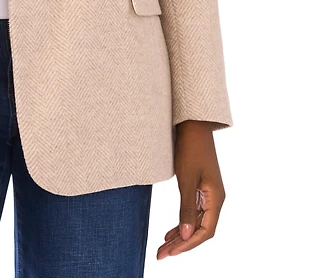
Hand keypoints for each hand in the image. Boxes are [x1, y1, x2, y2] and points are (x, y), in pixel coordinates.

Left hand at [157, 120, 225, 259]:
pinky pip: (193, 212)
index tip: (170, 252)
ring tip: (163, 247)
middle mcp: (215, 199)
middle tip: (161, 255)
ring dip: (180, 235)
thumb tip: (185, 236)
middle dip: (181, 244)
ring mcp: (208, 193)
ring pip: (196, 222)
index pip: (204, 232)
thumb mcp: (186, 179)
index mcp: (216, 198)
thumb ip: (186, 207)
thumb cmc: (190, 148)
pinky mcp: (200, 187)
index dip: (187, 245)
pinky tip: (170, 231)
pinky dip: (181, 222)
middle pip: (200, 230)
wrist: (193, 124)